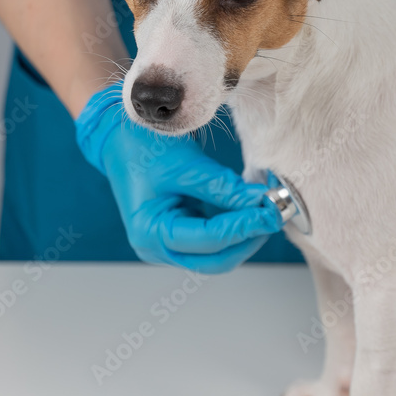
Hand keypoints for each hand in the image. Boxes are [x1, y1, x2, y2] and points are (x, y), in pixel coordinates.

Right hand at [75, 84, 282, 272]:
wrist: (120, 137)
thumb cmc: (141, 147)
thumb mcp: (186, 165)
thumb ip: (224, 187)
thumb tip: (260, 200)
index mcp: (151, 233)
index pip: (210, 240)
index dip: (245, 226)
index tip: (272, 211)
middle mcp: (158, 247)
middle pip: (217, 258)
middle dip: (249, 237)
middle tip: (275, 213)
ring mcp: (169, 244)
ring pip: (219, 252)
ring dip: (245, 233)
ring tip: (266, 207)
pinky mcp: (181, 234)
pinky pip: (214, 238)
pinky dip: (234, 225)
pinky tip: (251, 207)